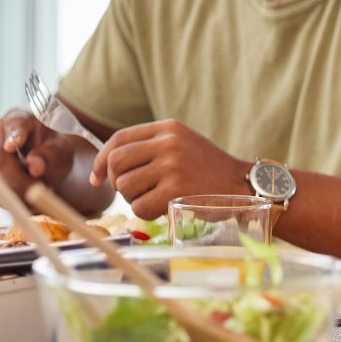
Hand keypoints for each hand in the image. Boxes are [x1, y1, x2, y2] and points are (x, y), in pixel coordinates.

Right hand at [0, 109, 85, 191]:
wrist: (47, 166)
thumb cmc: (55, 152)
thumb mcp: (62, 151)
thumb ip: (51, 155)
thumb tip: (34, 165)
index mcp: (17, 118)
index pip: (13, 126)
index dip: (12, 137)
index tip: (11, 147)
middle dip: (17, 177)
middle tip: (43, 189)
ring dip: (16, 190)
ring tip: (40, 189)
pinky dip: (10, 196)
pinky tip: (28, 197)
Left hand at [90, 119, 247, 218]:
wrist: (243, 185)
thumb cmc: (209, 169)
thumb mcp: (183, 144)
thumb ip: (150, 147)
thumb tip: (103, 168)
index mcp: (168, 128)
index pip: (119, 139)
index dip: (101, 160)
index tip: (97, 178)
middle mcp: (169, 143)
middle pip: (115, 163)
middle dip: (115, 182)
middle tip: (130, 192)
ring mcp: (172, 166)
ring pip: (124, 186)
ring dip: (132, 198)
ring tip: (154, 198)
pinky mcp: (176, 190)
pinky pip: (139, 206)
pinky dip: (145, 212)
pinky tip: (162, 209)